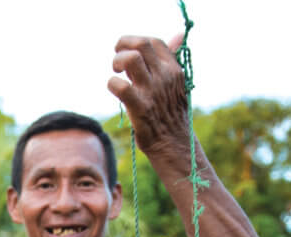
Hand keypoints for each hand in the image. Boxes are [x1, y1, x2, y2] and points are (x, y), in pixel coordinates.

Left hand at [107, 34, 190, 156]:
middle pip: (142, 44)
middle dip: (123, 45)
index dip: (136, 41)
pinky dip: (112, 84)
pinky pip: (121, 86)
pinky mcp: (140, 108)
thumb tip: (178, 36)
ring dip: (117, 61)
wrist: (174, 145)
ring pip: (131, 59)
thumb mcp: (177, 84)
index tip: (129, 52)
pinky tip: (114, 88)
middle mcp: (165, 77)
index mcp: (174, 70)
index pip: (154, 42)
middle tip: (118, 61)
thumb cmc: (171, 113)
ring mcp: (152, 92)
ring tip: (116, 72)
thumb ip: (172, 60)